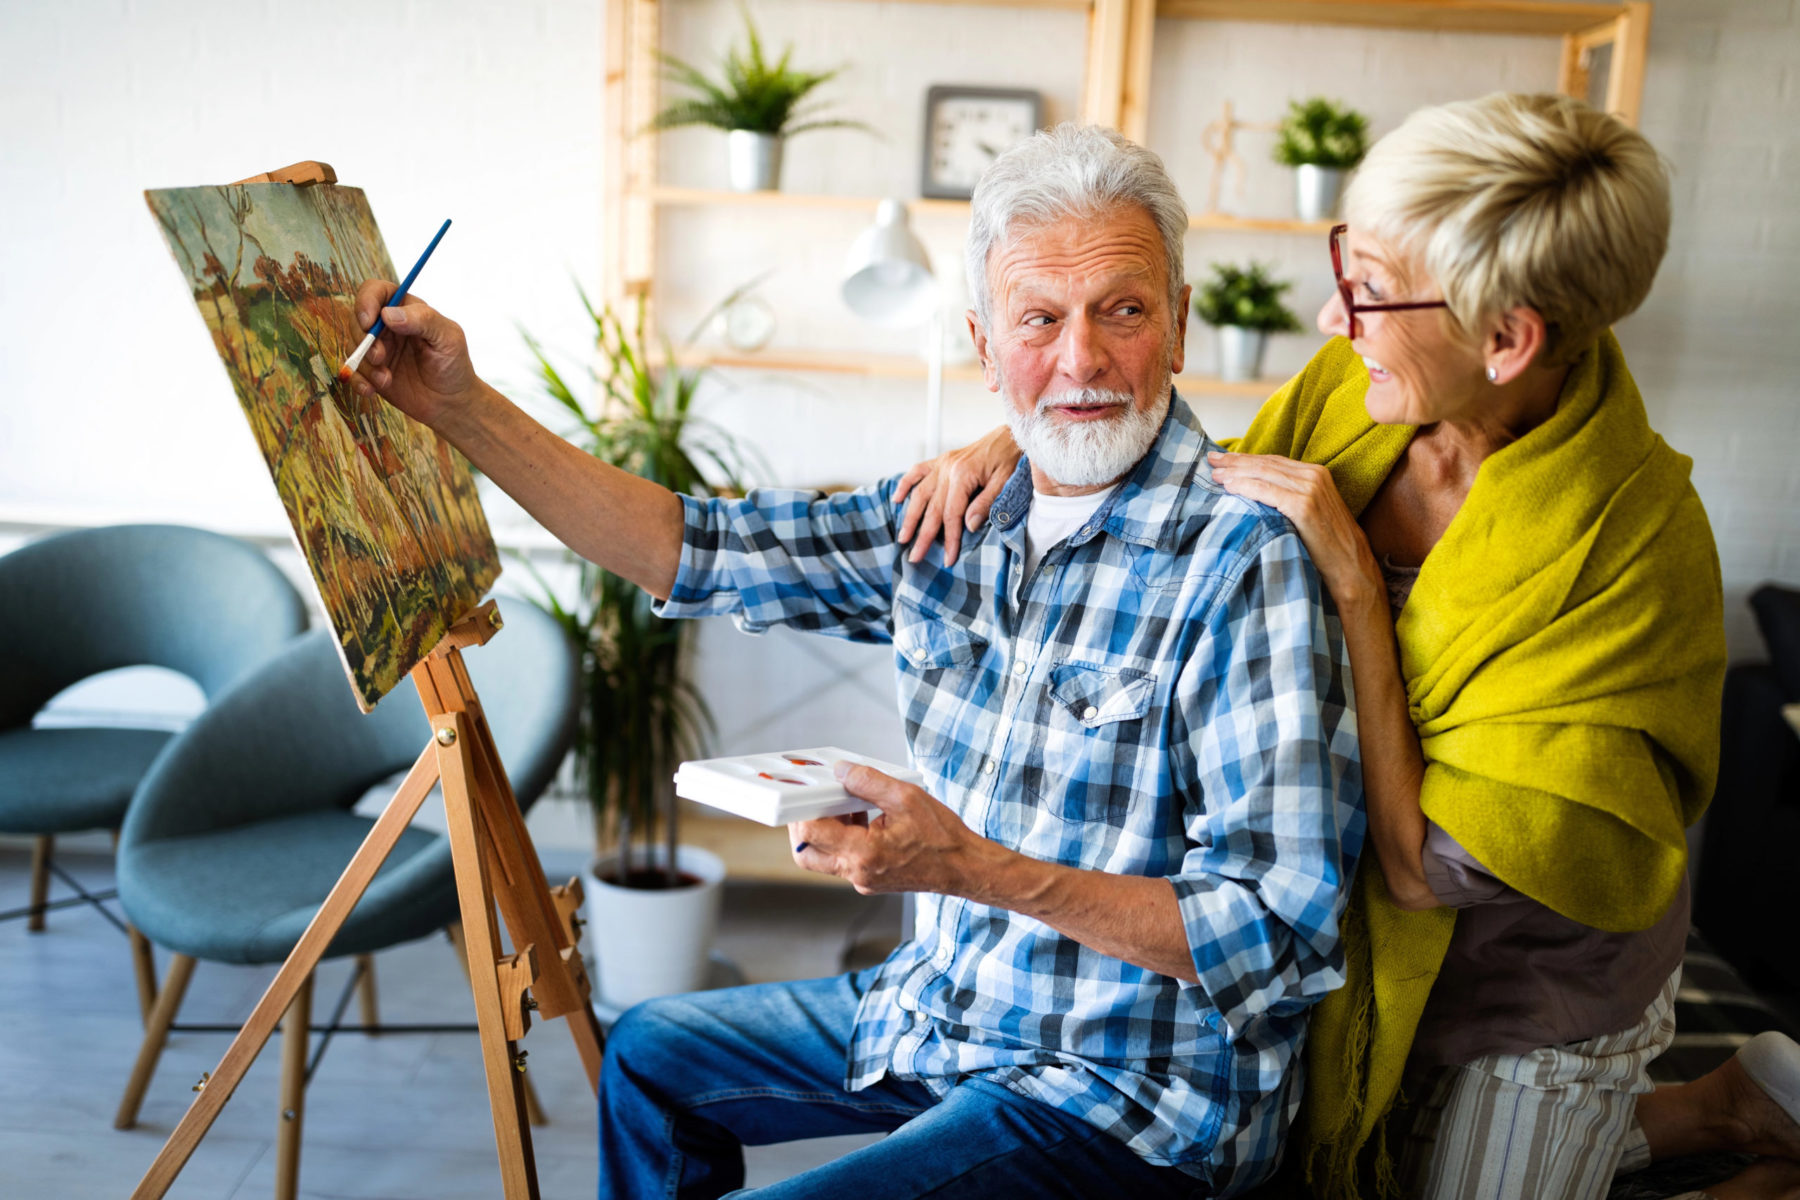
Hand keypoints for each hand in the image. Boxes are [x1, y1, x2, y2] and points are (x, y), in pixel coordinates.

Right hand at [348, 279, 483, 429]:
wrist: (451, 401)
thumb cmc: (454, 364)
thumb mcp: (448, 338)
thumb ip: (424, 320)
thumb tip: (388, 314)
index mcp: (405, 309)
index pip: (376, 291)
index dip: (366, 301)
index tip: (368, 322)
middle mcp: (387, 326)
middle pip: (358, 319)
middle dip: (364, 339)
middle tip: (380, 357)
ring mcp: (378, 348)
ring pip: (353, 346)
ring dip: (364, 364)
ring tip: (386, 379)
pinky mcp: (371, 371)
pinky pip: (352, 371)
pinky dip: (357, 380)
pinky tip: (371, 390)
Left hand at [789, 762, 990, 894]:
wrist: (963, 867)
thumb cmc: (942, 837)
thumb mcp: (906, 797)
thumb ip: (868, 781)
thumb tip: (842, 771)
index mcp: (864, 853)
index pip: (812, 833)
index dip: (804, 809)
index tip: (811, 791)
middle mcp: (858, 872)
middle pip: (806, 853)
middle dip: (804, 825)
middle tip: (817, 802)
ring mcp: (862, 880)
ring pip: (823, 858)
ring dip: (827, 830)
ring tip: (848, 805)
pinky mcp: (869, 880)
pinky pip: (843, 860)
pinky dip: (844, 838)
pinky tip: (863, 817)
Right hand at [892, 425, 1021, 565]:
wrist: (1012, 435)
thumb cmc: (1012, 458)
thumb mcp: (1005, 482)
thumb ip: (986, 504)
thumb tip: (968, 526)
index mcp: (963, 474)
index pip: (951, 514)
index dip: (949, 539)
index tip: (947, 559)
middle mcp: (947, 468)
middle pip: (931, 508)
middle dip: (922, 535)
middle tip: (914, 557)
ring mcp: (943, 463)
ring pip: (919, 493)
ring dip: (909, 516)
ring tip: (903, 537)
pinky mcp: (942, 460)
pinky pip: (917, 471)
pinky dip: (905, 485)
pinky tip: (897, 500)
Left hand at [1206, 451, 1382, 610]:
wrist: (1350, 566)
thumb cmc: (1327, 544)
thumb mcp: (1309, 512)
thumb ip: (1289, 496)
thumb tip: (1255, 492)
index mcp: (1316, 473)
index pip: (1273, 461)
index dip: (1245, 458)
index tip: (1223, 458)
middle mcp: (1314, 475)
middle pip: (1265, 463)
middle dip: (1235, 461)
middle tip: (1211, 460)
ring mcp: (1310, 489)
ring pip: (1263, 474)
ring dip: (1235, 472)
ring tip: (1214, 474)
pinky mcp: (1304, 506)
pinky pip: (1267, 491)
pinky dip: (1246, 487)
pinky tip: (1229, 487)